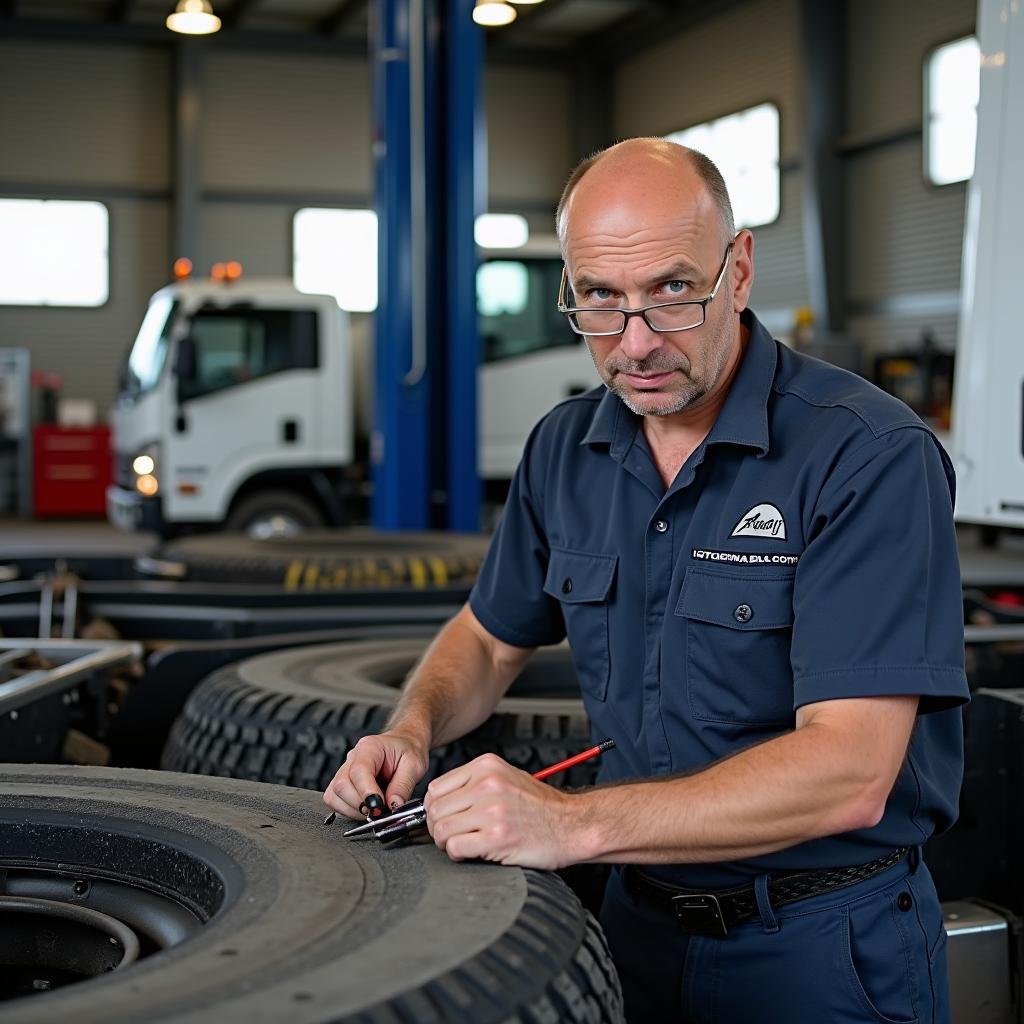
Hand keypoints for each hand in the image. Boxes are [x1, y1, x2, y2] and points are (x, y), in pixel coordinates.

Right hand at [323, 731, 428, 819]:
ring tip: (374, 809)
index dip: (366, 792)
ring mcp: (344, 770)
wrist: (404, 745)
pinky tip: (365, 808)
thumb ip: (403, 785)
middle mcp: (352, 757)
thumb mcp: (414, 765)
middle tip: (380, 811)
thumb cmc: (407, 751)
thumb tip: (393, 805)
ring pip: (334, 795)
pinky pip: (334, 800)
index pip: (359, 771)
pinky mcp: (341, 783)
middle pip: (342, 785)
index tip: (378, 807)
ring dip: (354, 810)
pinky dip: (348, 811)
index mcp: (370, 747)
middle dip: (360, 805)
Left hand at [424, 753, 574, 869]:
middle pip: (435, 810)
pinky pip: (455, 848)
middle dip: (438, 827)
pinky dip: (457, 855)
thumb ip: (474, 784)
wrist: (573, 825)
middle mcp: (487, 784)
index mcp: (487, 766)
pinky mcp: (496, 838)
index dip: (434, 808)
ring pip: (441, 830)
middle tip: (451, 836)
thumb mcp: (507, 778)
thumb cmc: (542, 806)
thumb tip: (440, 800)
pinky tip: (473, 852)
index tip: (443, 818)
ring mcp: (492, 811)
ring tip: (462, 844)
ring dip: (446, 843)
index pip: (436, 788)